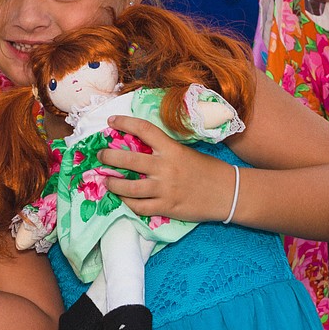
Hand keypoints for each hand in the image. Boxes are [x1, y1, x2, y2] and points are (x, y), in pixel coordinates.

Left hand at [97, 115, 234, 221]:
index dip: (125, 122)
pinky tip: (122, 199)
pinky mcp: (166, 207)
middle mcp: (166, 167)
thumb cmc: (207, 169)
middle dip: (109, 156)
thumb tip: (140, 146)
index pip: (144, 129)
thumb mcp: (186, 152)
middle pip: (129, 159)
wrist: (228, 192)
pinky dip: (127, 203)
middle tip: (101, 155)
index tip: (111, 121)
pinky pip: (139, 207)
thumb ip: (164, 150)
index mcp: (171, 149)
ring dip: (113, 183)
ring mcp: (165, 189)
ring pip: (129, 187)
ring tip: (106, 180)